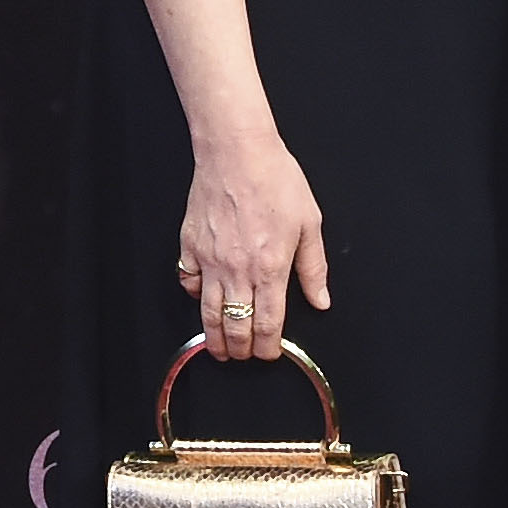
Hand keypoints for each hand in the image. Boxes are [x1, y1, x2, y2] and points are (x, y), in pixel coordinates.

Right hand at [177, 134, 329, 359]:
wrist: (237, 152)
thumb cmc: (275, 179)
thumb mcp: (310, 223)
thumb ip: (314, 268)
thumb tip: (320, 299)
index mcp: (271, 267)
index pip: (267, 324)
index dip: (267, 347)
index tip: (269, 353)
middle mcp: (237, 270)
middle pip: (236, 326)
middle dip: (241, 349)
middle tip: (245, 355)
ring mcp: (210, 260)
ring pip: (208, 313)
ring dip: (215, 336)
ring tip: (221, 348)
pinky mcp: (190, 246)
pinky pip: (187, 281)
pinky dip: (194, 296)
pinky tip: (203, 299)